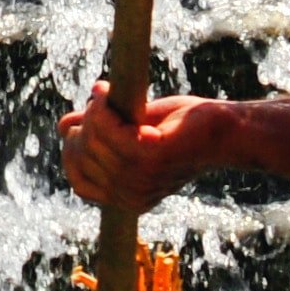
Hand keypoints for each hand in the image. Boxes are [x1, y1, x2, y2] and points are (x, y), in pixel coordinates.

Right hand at [59, 85, 223, 212]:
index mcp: (125, 197)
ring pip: (91, 138)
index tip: (81, 124)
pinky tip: (111, 93)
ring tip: (109, 93)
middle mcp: (129, 195)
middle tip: (103, 100)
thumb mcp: (131, 131)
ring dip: (95, 110)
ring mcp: (139, 179)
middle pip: (80, 154)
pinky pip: (106, 129)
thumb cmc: (180, 128)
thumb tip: (64, 127)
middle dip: (85, 123)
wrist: (224, 129)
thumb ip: (101, 134)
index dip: (72, 150)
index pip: (78, 181)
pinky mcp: (150, 157)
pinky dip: (104, 107)